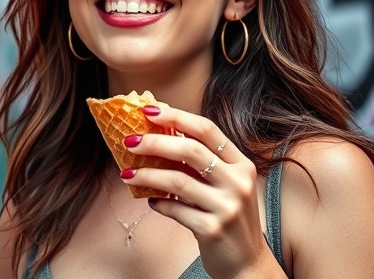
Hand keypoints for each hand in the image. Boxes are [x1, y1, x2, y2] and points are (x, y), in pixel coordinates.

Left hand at [120, 103, 282, 278]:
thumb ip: (199, 163)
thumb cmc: (227, 215)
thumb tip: (156, 135)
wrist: (246, 262)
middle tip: (129, 142)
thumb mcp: (223, 184)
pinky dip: (158, 203)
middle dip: (154, 143)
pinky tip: (151, 201)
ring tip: (126, 174)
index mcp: (240, 164)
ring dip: (146, 175)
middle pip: (190, 150)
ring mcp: (227, 206)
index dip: (176, 116)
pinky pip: (175, 210)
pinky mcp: (212, 229)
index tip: (148, 110)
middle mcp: (238, 182)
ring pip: (177, 180)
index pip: (207, 130)